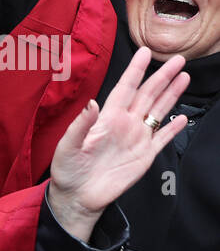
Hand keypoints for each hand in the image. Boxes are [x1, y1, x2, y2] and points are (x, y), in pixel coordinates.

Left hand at [48, 48, 189, 239]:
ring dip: (171, 95)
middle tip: (178, 59)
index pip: (124, 89)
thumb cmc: (67, 170)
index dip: (135, 71)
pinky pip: (162, 139)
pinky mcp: (144, 157)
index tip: (145, 52)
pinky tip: (183, 117)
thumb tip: (92, 103)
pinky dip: (173, 129)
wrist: (77, 197)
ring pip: (158, 111)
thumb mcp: (68, 146)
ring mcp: (136, 139)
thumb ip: (80, 125)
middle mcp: (124, 125)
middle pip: (147, 95)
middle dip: (162, 77)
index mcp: (106, 119)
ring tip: (184, 77)